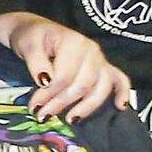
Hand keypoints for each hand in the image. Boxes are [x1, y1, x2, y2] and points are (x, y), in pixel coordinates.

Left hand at [0, 10, 134, 121]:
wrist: (37, 31)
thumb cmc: (32, 37)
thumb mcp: (28, 45)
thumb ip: (36, 63)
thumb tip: (45, 81)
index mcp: (74, 42)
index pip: (65, 76)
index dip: (49, 94)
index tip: (34, 106)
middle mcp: (92, 51)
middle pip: (83, 85)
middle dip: (62, 103)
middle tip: (43, 116)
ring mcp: (100, 59)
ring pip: (101, 88)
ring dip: (86, 107)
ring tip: (70, 120)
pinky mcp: (103, 67)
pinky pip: (120, 79)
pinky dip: (123, 93)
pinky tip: (120, 106)